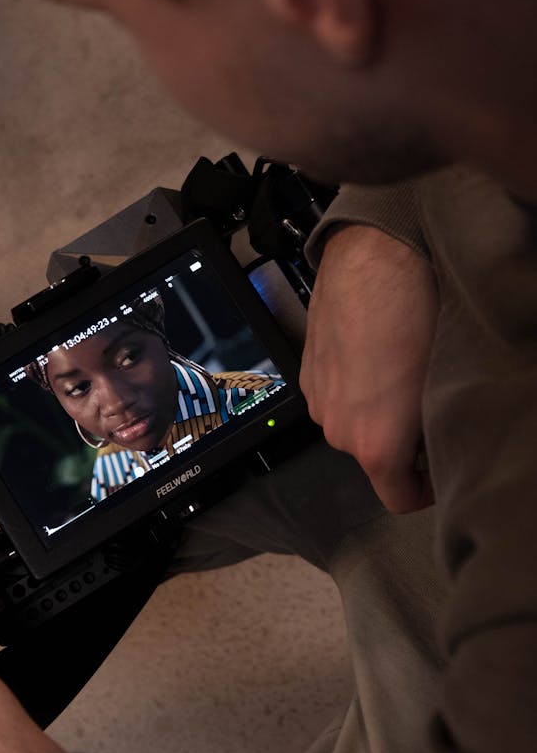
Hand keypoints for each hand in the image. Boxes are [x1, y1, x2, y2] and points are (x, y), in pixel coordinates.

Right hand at [299, 225, 437, 512]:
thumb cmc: (416, 310)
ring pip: (355, 426)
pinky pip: (337, 397)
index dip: (429, 490)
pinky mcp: (308, 371)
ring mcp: (318, 399)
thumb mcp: (445, 381)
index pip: (401, 500)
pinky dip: (357, 388)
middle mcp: (338, 429)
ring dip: (378, 413)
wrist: (375, 252)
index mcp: (374, 444)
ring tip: (406, 375)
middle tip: (433, 409)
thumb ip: (436, 432)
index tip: (444, 470)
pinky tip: (380, 355)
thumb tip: (443, 445)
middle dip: (405, 445)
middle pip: (377, 460)